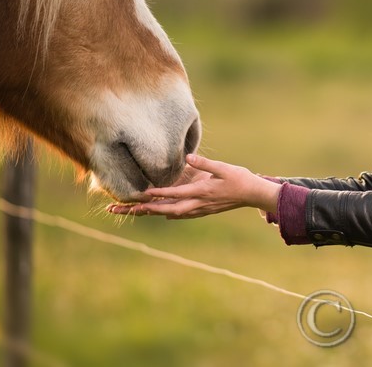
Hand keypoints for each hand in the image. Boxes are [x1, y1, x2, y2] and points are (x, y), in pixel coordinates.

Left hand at [107, 154, 279, 219]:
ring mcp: (198, 209)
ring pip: (169, 213)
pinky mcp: (201, 210)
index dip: (157, 194)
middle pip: (164, 210)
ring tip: (130, 210)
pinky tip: (158, 212)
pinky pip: (178, 214)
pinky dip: (164, 213)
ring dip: (149, 212)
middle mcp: (196, 204)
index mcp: (201, 192)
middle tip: (119, 208)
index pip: (174, 194)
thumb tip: (188, 157)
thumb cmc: (239, 178)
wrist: (253, 194)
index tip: (140, 194)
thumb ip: (205, 163)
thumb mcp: (223, 167)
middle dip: (141, 209)